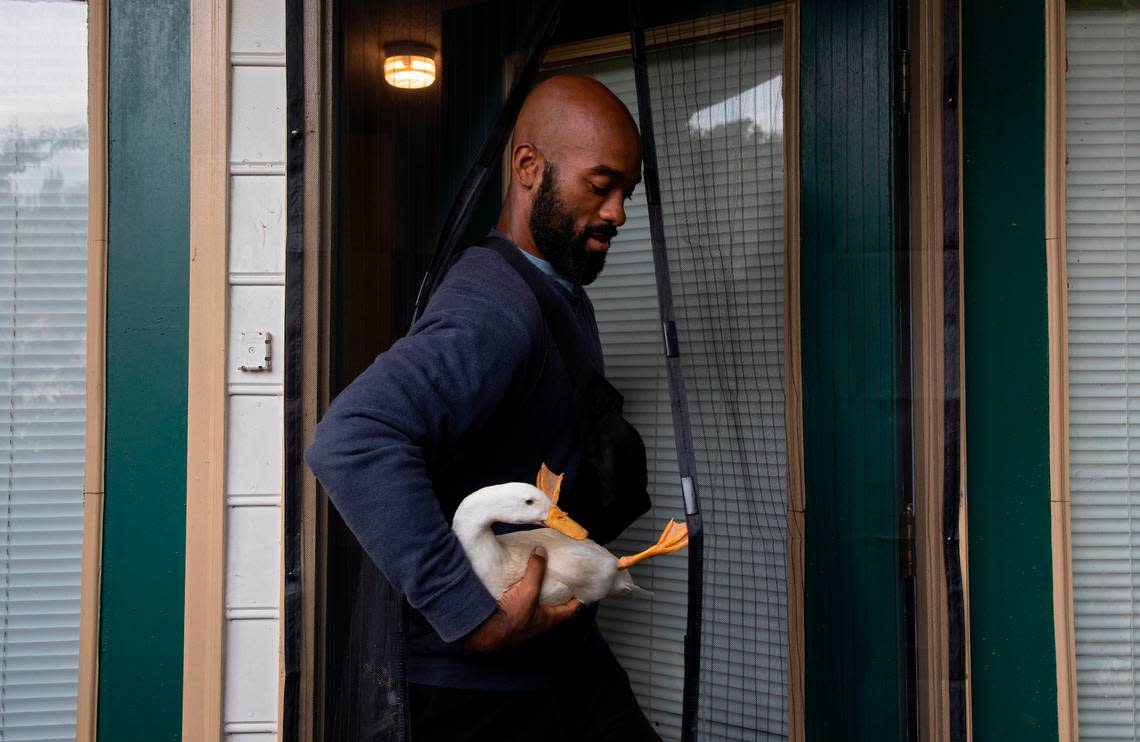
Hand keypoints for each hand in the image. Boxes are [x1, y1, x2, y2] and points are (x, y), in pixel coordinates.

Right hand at [463, 546, 582, 652]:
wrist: (484, 633)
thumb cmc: (510, 619)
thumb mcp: (528, 592)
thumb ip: (536, 571)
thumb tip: (541, 551)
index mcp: (549, 618)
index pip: (571, 608)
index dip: (578, 596)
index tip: (582, 583)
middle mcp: (539, 619)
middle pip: (555, 603)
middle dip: (558, 589)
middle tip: (561, 572)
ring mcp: (525, 617)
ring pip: (538, 601)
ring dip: (539, 588)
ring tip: (540, 570)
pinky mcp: (511, 613)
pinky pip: (522, 599)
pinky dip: (523, 589)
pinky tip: (518, 578)